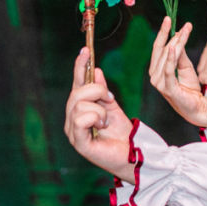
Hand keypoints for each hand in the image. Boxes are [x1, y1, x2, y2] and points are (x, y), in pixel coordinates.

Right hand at [64, 49, 136, 178]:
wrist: (134, 155)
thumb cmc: (123, 134)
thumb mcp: (113, 106)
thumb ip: (102, 90)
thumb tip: (95, 70)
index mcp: (80, 109)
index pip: (77, 85)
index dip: (79, 68)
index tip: (85, 50)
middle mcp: (72, 119)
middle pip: (76, 93)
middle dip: (96, 91)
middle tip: (110, 99)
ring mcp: (73, 131)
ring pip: (79, 106)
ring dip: (99, 110)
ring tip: (106, 121)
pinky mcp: (79, 143)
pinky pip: (81, 121)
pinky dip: (95, 118)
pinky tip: (102, 125)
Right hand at [148, 18, 206, 129]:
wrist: (200, 107)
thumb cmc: (192, 89)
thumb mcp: (186, 68)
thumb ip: (180, 55)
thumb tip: (178, 38)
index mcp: (157, 70)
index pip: (158, 48)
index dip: (163, 33)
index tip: (169, 19)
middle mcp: (155, 76)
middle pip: (162, 50)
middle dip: (171, 35)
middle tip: (181, 23)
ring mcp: (160, 83)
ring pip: (166, 58)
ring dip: (176, 43)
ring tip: (184, 32)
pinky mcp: (168, 89)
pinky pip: (168, 70)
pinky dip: (170, 58)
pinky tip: (173, 47)